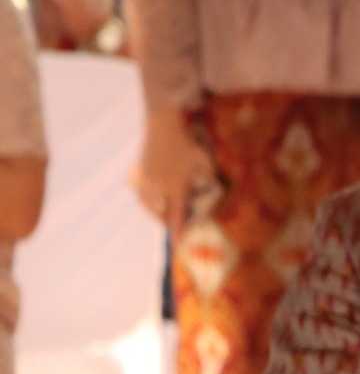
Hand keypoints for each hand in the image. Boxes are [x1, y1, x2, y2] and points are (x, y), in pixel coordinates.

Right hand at [133, 108, 210, 232]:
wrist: (162, 128)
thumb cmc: (186, 144)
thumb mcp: (204, 162)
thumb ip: (207, 178)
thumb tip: (206, 190)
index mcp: (176, 186)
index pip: (177, 215)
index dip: (177, 231)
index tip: (176, 244)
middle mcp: (159, 187)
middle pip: (161, 214)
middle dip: (167, 223)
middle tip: (172, 227)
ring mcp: (146, 181)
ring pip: (148, 206)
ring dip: (156, 214)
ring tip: (162, 216)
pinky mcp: (139, 174)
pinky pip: (141, 195)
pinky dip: (147, 202)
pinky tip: (152, 202)